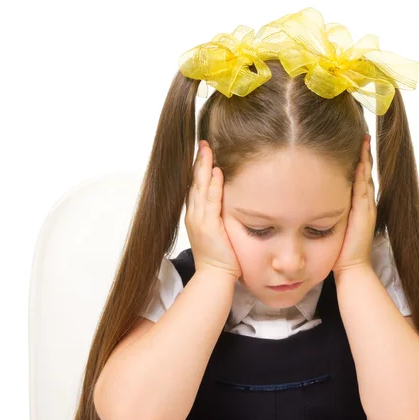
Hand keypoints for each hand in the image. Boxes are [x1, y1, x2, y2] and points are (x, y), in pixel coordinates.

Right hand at [185, 140, 241, 279]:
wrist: (215, 276)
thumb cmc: (220, 257)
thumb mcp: (217, 232)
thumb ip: (218, 216)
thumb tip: (225, 204)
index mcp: (195, 216)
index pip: (195, 187)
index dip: (198, 169)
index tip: (202, 153)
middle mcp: (194, 215)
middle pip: (194, 182)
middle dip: (198, 162)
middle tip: (202, 143)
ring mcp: (199, 220)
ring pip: (200, 188)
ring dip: (204, 167)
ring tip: (207, 149)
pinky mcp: (208, 226)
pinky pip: (211, 201)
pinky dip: (214, 186)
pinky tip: (218, 172)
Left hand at [332, 134, 376, 275]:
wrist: (350, 266)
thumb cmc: (339, 249)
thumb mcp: (332, 223)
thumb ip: (328, 211)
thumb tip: (312, 200)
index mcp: (358, 205)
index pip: (359, 177)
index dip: (358, 161)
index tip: (356, 144)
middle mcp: (364, 203)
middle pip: (365, 172)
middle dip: (364, 154)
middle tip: (363, 135)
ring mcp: (366, 206)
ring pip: (366, 176)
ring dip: (365, 158)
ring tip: (364, 140)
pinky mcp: (364, 211)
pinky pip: (363, 187)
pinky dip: (362, 173)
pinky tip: (360, 160)